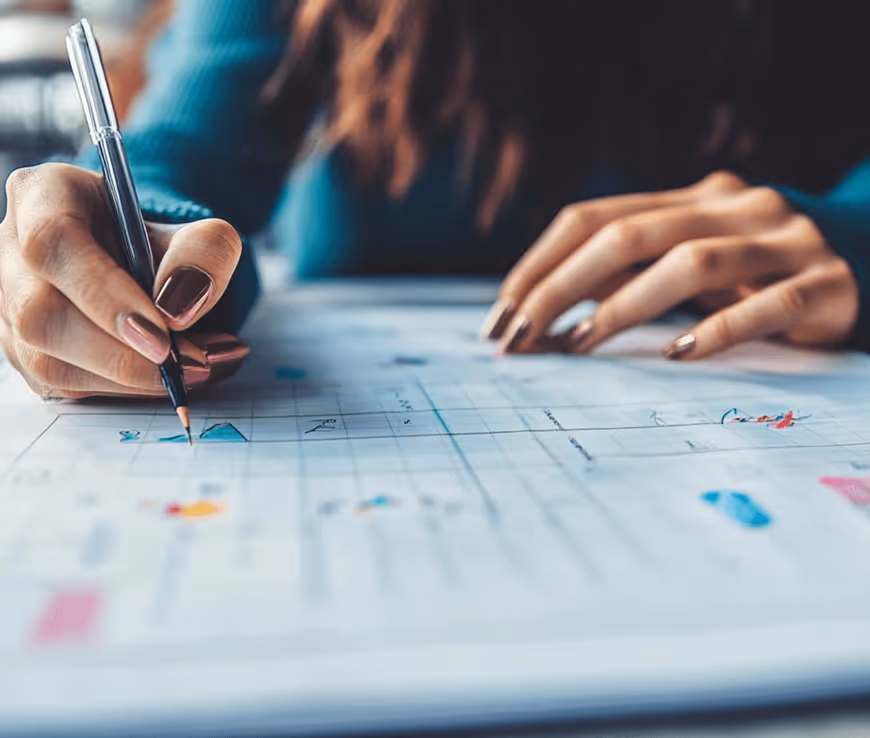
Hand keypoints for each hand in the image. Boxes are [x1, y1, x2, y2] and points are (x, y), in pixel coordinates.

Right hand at [0, 163, 248, 399]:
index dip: (106, 296)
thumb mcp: (199, 235)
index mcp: (43, 196)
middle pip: (41, 314)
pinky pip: (65, 387)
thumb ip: (203, 256)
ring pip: (48, 361)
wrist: (146, 270)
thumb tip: (178, 308)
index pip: (55, 244)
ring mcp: (8, 307)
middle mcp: (11, 251)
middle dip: (122, 353)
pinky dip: (126, 391)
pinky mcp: (24, 354)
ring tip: (197, 367)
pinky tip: (171, 378)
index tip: (163, 333)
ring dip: (131, 378)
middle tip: (192, 362)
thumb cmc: (161, 247)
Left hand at [482, 172, 858, 358]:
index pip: (593, 218)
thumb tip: (542, 310)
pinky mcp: (824, 284)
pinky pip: (766, 306)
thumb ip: (631, 270)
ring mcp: (782, 241)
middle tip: (519, 335)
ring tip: (579, 345)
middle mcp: (733, 206)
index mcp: (690, 197)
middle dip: (560, 287)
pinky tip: (675, 354)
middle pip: (627, 236)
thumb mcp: (689, 259)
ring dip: (623, 306)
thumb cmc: (755, 273)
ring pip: (690, 263)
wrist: (866, 263)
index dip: (539, 263)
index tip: (500, 313)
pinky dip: (716, 330)